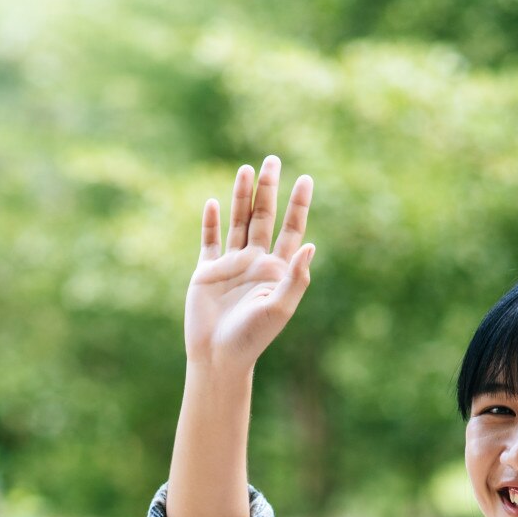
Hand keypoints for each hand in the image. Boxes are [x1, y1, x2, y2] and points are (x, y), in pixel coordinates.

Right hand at [184, 154, 316, 370]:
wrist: (219, 357)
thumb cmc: (253, 337)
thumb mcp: (280, 308)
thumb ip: (296, 277)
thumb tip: (311, 246)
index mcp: (276, 269)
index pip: (291, 229)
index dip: (298, 205)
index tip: (305, 179)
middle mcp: (255, 262)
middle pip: (264, 217)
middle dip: (268, 189)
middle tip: (273, 159)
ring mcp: (231, 265)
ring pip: (238, 222)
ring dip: (241, 197)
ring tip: (246, 169)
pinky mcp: (207, 272)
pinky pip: (209, 241)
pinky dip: (211, 222)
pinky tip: (213, 202)